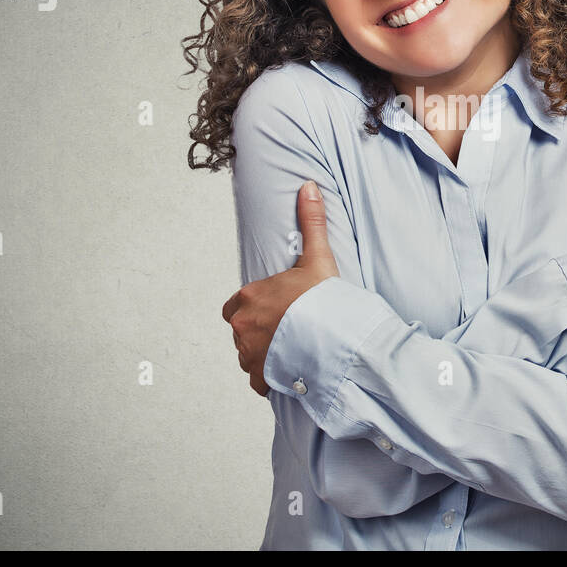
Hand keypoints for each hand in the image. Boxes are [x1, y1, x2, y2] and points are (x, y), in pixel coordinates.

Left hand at [223, 180, 339, 396]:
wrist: (331, 338)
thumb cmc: (322, 299)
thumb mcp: (316, 257)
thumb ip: (311, 222)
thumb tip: (307, 186)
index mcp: (248, 297)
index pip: (235, 305)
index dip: (254, 307)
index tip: (275, 309)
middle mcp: (241, 326)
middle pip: (242, 331)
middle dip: (259, 332)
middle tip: (285, 330)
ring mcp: (249, 354)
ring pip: (249, 355)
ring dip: (264, 355)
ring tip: (290, 350)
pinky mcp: (260, 376)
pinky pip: (258, 380)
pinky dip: (270, 377)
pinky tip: (288, 370)